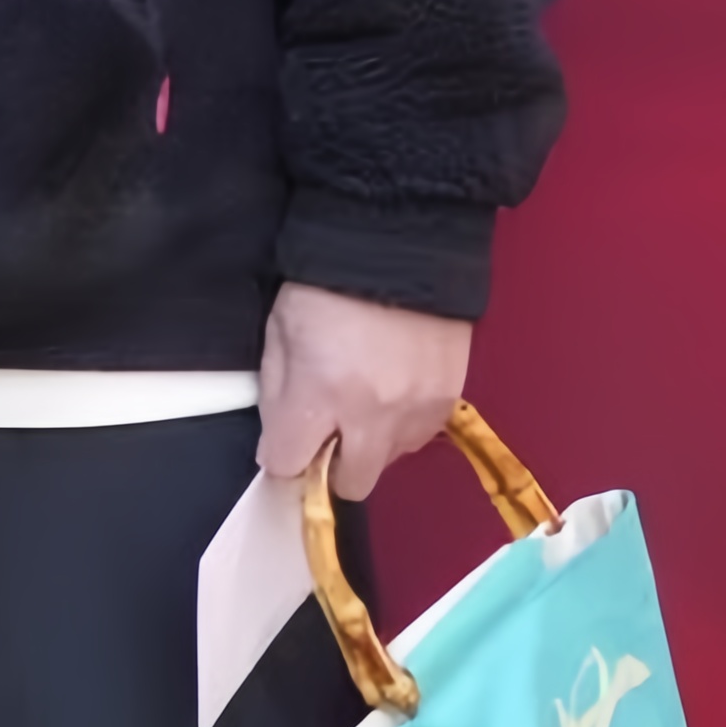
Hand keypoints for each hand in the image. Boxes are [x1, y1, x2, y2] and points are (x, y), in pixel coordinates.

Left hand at [256, 280, 472, 500]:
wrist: (399, 241)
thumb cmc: (324, 283)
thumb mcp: (279, 332)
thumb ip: (276, 394)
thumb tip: (277, 443)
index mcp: (317, 393)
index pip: (287, 465)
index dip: (282, 457)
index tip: (285, 443)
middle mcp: (370, 414)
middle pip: (349, 484)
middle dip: (331, 468)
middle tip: (327, 432)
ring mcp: (415, 410)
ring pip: (388, 462)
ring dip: (370, 444)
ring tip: (364, 400)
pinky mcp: (449, 399)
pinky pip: (420, 437)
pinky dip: (402, 425)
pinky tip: (393, 389)